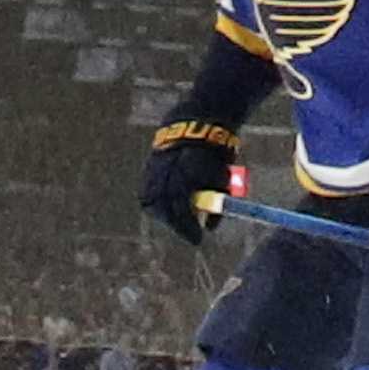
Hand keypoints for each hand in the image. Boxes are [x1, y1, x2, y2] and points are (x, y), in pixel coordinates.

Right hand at [141, 118, 238, 249]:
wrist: (194, 129)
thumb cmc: (212, 156)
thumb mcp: (221, 181)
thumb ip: (216, 205)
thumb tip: (210, 227)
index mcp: (184, 183)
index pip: (182, 215)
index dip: (189, 230)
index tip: (198, 240)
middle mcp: (164, 180)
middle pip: (166, 213)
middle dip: (177, 224)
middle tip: (189, 231)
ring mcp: (152, 176)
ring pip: (153, 205)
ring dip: (165, 214)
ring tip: (177, 218)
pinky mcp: (147, 172)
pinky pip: (147, 195)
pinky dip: (156, 202)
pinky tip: (164, 205)